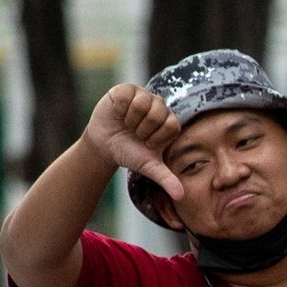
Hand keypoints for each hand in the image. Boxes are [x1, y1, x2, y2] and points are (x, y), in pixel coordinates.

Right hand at [83, 84, 181, 200]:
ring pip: (142, 104)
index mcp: (170, 122)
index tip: (147, 143)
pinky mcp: (126, 89)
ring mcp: (143, 95)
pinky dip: (119, 109)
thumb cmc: (130, 153)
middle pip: (158, 114)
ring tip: (127, 124)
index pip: (171, 126)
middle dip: (142, 130)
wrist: (104, 145)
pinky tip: (118, 114)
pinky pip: (126, 97)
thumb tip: (181, 197)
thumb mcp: (149, 167)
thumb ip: (166, 179)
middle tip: (135, 133)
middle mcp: (160, 106)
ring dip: (130, 120)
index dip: (155, 138)